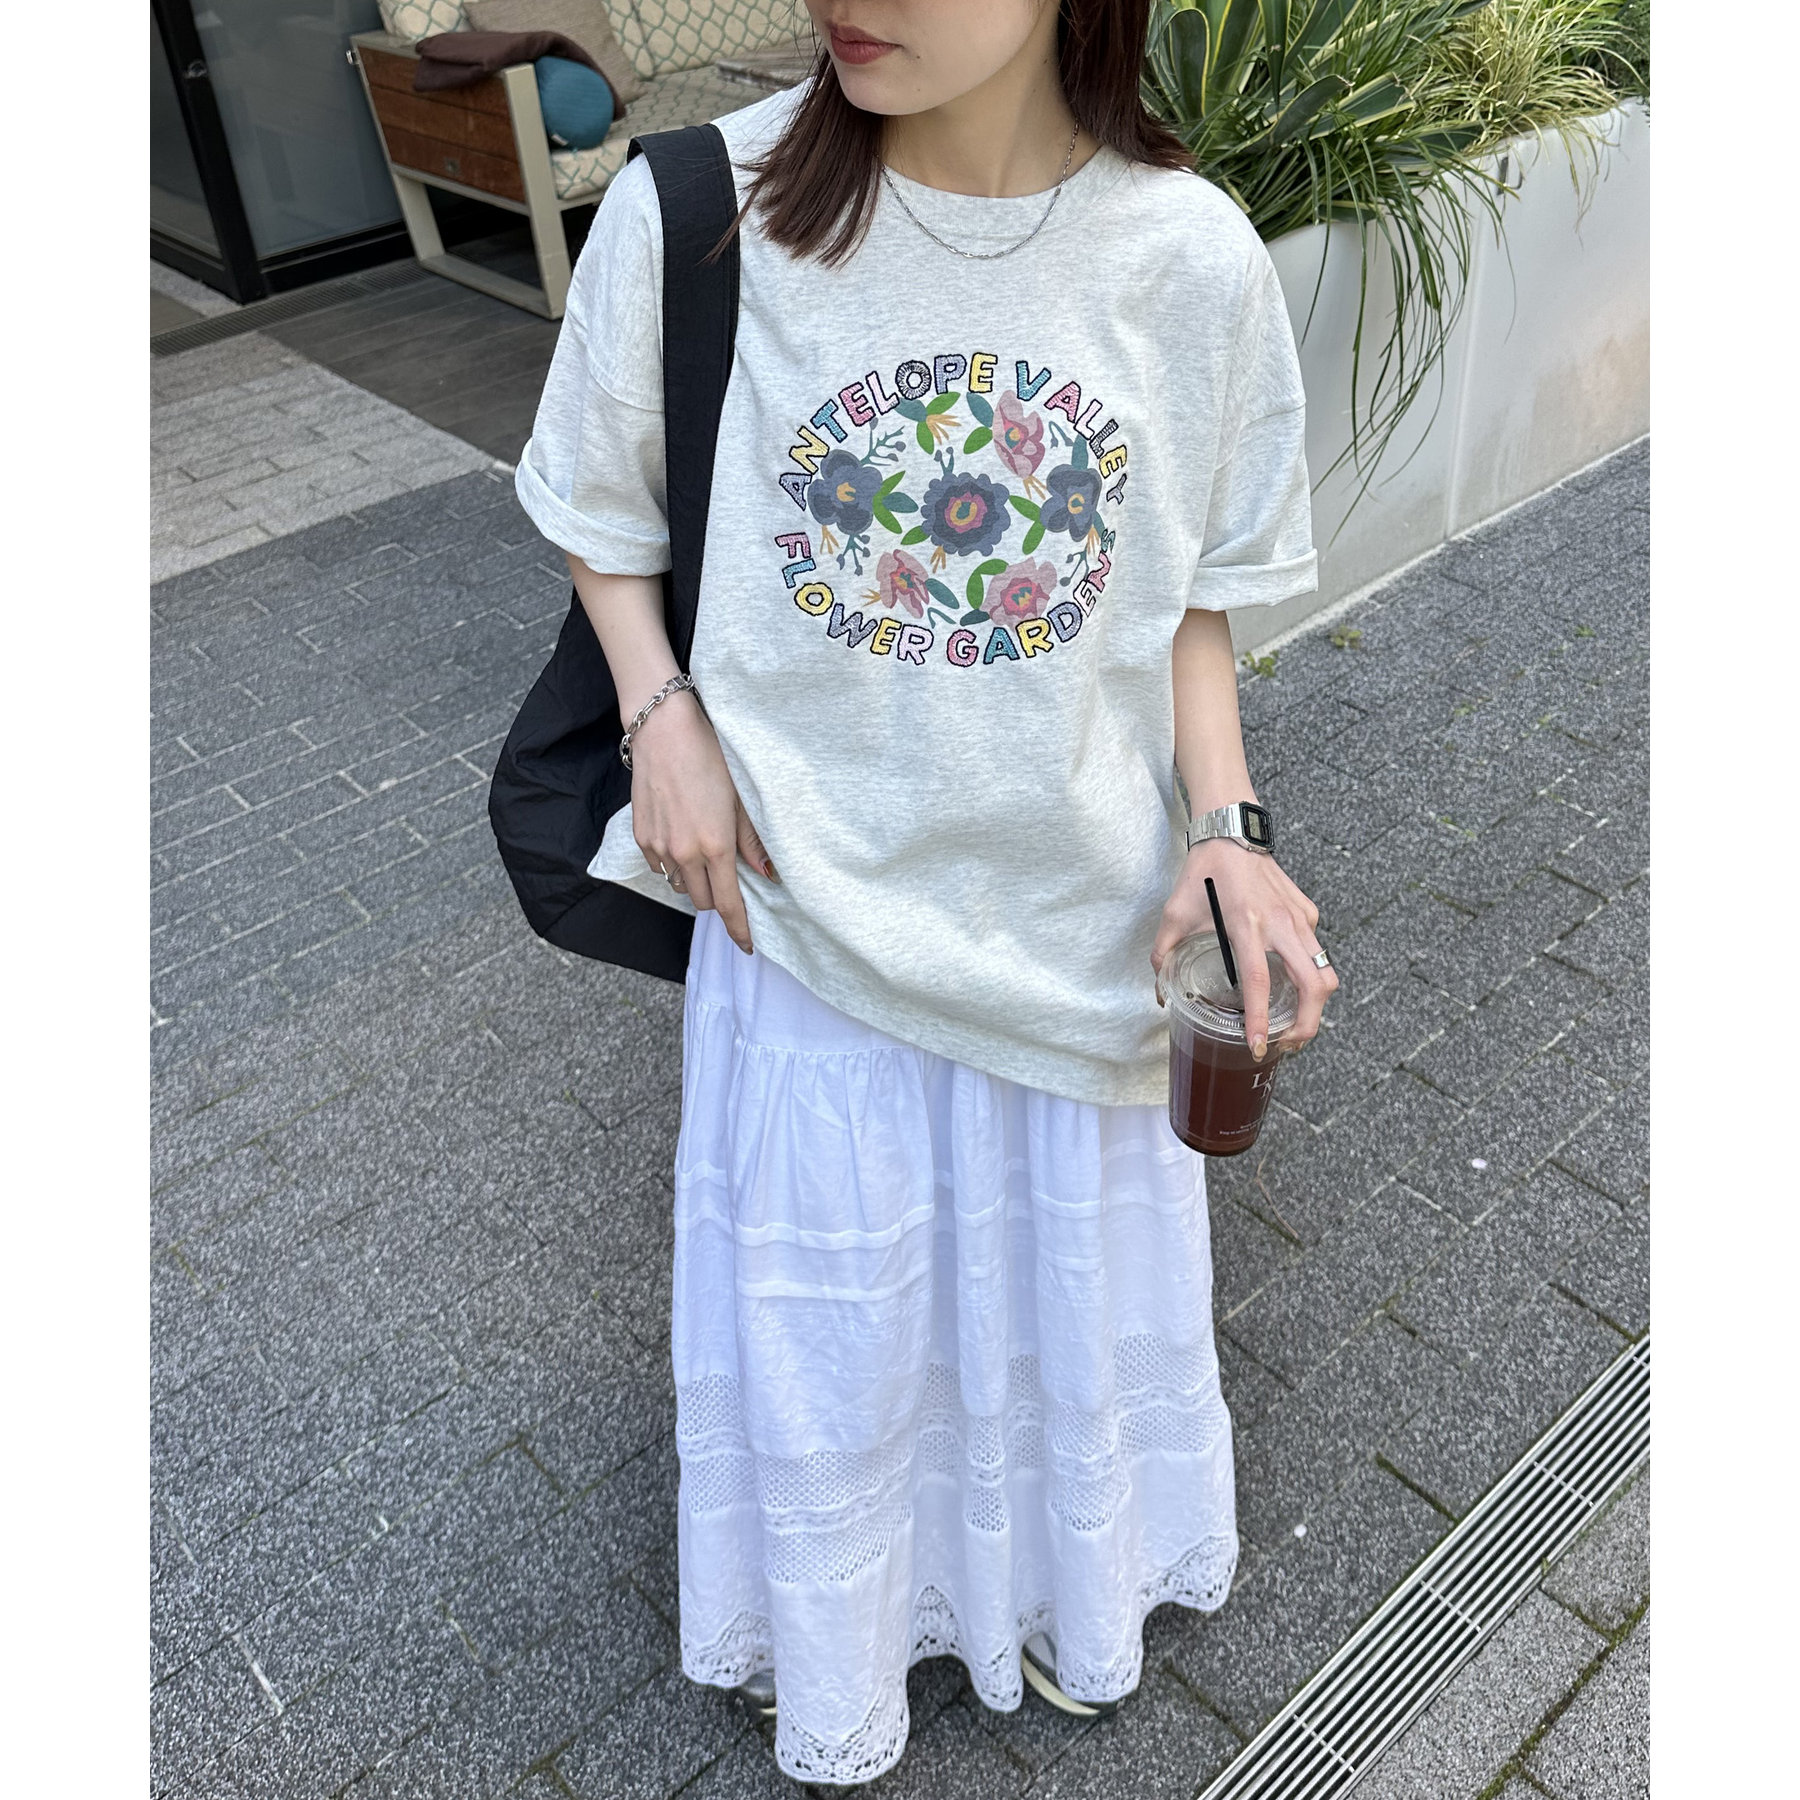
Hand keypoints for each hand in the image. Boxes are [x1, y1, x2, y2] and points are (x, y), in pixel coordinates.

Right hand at [627, 692, 774, 954]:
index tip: (747, 945)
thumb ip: (753, 842)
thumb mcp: (741, 799)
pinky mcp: (642, 837)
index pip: (728, 904)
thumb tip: (768, 874)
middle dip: (717, 899)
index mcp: (714, 847)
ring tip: (704, 854)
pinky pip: (661, 868)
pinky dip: (674, 865)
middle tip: (729, 880)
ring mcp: (659, 847)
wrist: (664, 731)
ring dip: (695, 881)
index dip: (739, 929)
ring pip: (680, 885)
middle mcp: (684, 854)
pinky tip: (682, 841)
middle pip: (702, 901)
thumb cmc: (710, 758)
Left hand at [1151, 840, 1336, 1060]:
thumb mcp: (1175, 914)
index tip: (1258, 1046)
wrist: (1231, 833)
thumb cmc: (1203, 872)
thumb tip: (1162, 993)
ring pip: (1325, 972)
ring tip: (1292, 1027)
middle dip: (1306, 1024)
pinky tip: (1289, 986)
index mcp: (1246, 925)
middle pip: (1314, 985)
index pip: (1258, 981)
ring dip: (1314, 1006)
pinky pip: (1317, 952)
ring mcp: (1300, 917)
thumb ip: (1164, 955)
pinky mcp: (1308, 912)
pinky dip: (1309, 977)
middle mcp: (1280, 923)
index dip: (1259, 1018)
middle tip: (1286, 1045)